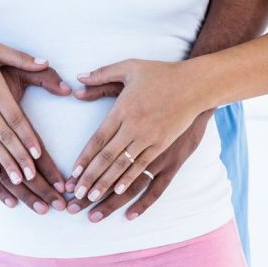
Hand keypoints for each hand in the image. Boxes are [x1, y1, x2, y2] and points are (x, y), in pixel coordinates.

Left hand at [69, 59, 206, 201]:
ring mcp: (150, 138)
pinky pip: (143, 166)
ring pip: (123, 166)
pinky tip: (119, 191)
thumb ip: (102, 74)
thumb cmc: (161, 74)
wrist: (195, 84)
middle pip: (107, 157)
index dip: (84, 158)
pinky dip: (130, 179)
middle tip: (76, 195)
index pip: (98, 139)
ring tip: (92, 199)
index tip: (72, 173)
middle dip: (90, 177)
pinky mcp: (163, 145)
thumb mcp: (129, 67)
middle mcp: (134, 126)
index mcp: (123, 109)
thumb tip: (78, 79)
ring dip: (106, 183)